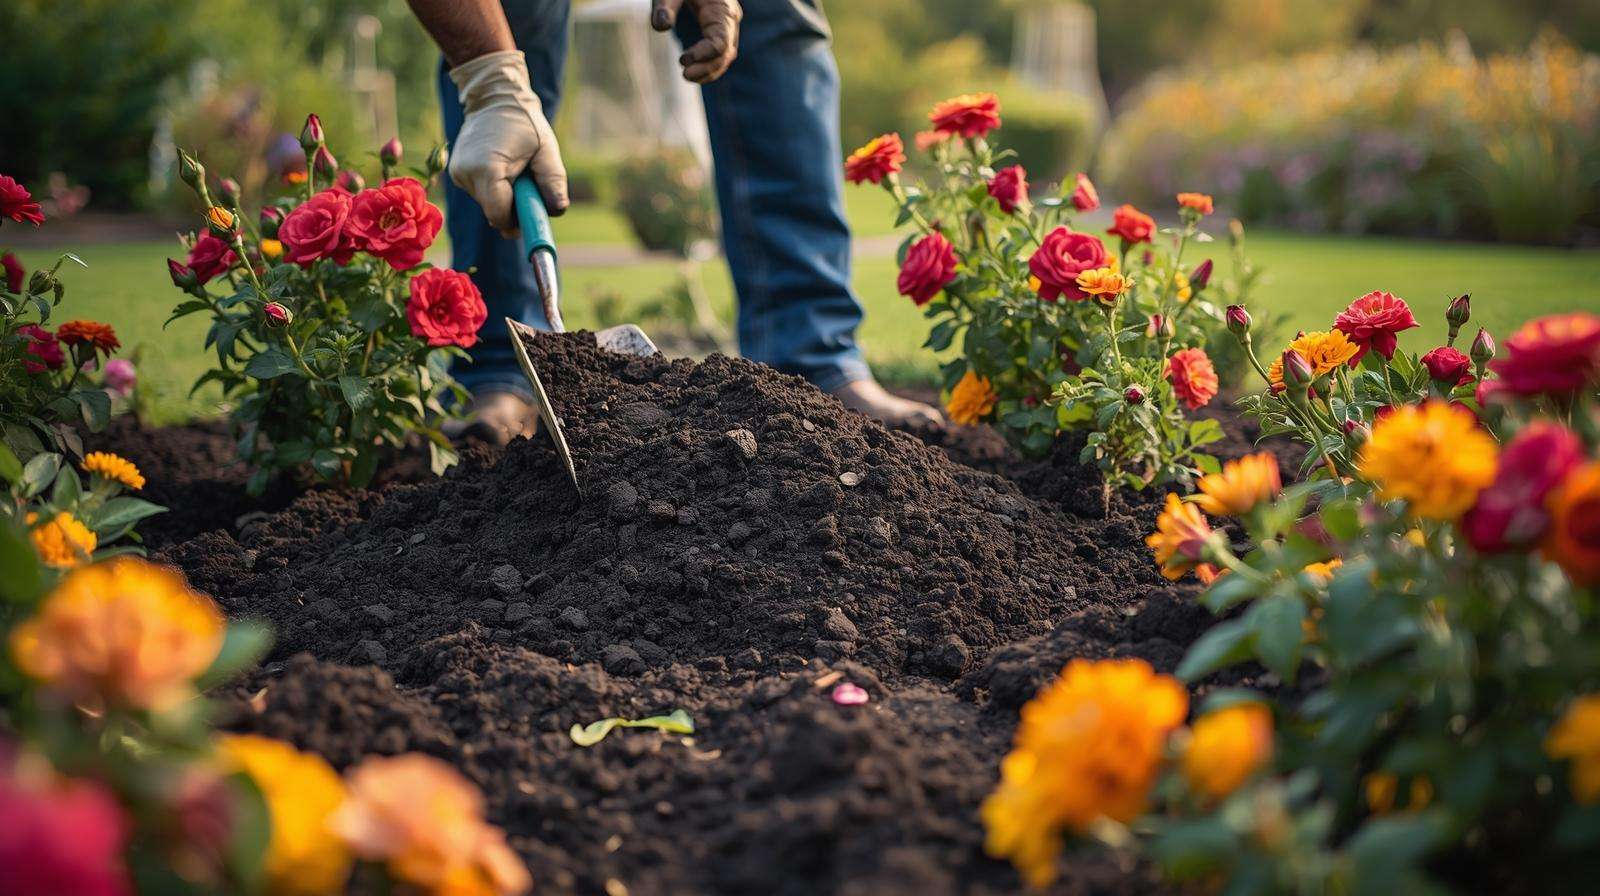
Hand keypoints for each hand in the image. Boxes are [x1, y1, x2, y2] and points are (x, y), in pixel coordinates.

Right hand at [446, 50, 567, 235]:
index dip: (517, 222)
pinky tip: (502, 167)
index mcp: (487, 168)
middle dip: (514, 209)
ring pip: (487, 204)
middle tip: (528, 188)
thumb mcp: (546, 149)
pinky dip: (495, 189)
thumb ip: (553, 181)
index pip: (499, 215)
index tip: (532, 218)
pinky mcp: (456, 173)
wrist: (495, 98)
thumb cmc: (524, 122)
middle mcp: (466, 173)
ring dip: (505, 197)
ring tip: (515, 169)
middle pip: (493, 213)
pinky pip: (481, 194)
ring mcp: (458, 173)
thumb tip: (557, 211)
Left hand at [651, 0, 741, 83]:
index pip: (721, 40)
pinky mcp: (720, 30)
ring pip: (726, 56)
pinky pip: (721, 53)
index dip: (705, 54)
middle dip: (708, 67)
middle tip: (685, 75)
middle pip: (726, 52)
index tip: (683, 60)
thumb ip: (665, 6)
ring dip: (709, 71)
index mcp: (722, 9)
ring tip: (688, 76)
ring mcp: (727, 25)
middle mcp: (729, 18)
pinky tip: (693, 72)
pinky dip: (710, 65)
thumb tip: (660, 26)